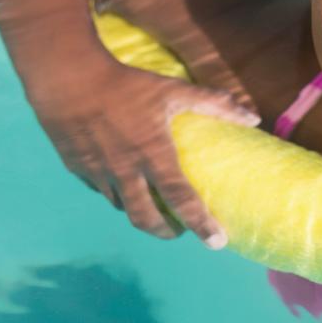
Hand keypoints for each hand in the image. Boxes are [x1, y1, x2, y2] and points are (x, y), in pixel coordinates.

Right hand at [27, 55, 258, 245]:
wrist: (68, 79)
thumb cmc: (126, 84)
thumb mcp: (173, 90)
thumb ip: (213, 103)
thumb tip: (253, 117)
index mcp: (153, 154)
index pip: (181, 199)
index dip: (201, 224)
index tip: (217, 243)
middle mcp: (125, 171)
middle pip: (146, 219)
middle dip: (166, 232)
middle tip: (180, 231)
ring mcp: (98, 174)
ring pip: (123, 207)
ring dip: (141, 213)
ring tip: (155, 208)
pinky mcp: (78, 169)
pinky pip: (101, 191)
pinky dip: (117, 193)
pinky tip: (124, 183)